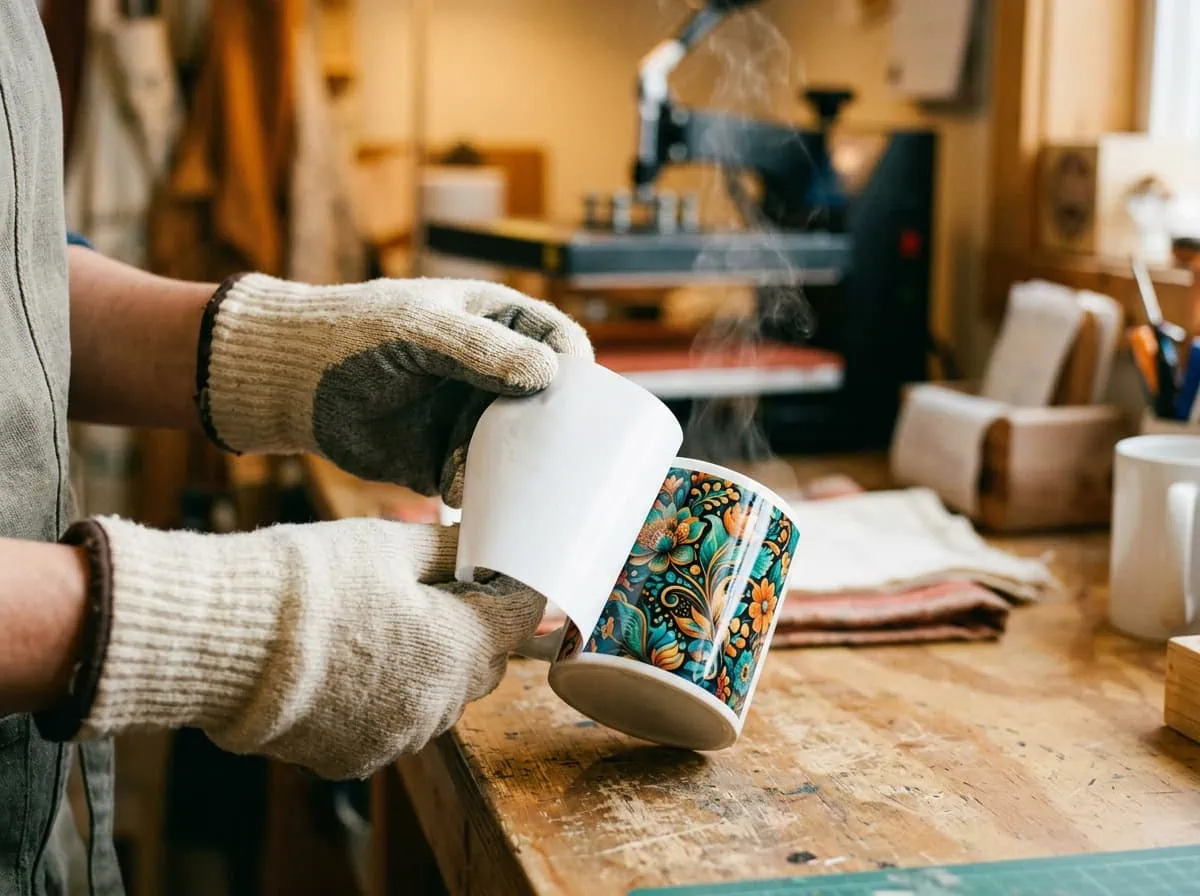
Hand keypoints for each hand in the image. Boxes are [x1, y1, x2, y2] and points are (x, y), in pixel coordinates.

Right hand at [68, 517, 543, 779]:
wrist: (222, 637)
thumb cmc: (311, 580)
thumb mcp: (391, 544)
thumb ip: (453, 551)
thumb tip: (487, 548)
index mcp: (460, 648)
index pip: (519, 619)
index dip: (509, 590)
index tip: (489, 574)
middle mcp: (438, 706)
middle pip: (483, 664)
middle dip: (471, 629)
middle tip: (432, 593)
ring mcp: (395, 740)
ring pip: (440, 701)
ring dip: (430, 670)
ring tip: (381, 630)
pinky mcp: (352, 761)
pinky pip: (392, 729)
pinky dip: (385, 702)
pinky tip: (348, 669)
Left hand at [196, 274, 592, 503]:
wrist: (287, 381)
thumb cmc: (352, 333)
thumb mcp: (419, 331)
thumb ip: (481, 350)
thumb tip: (548, 373)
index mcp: (494, 323)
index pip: (558, 341)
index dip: (578, 369)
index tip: (582, 402)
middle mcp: (491, 373)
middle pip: (548, 402)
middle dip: (558, 429)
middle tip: (564, 456)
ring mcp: (469, 417)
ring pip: (518, 446)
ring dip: (524, 467)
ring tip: (523, 486)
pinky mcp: (443, 458)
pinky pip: (479, 479)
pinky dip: (485, 492)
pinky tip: (479, 500)